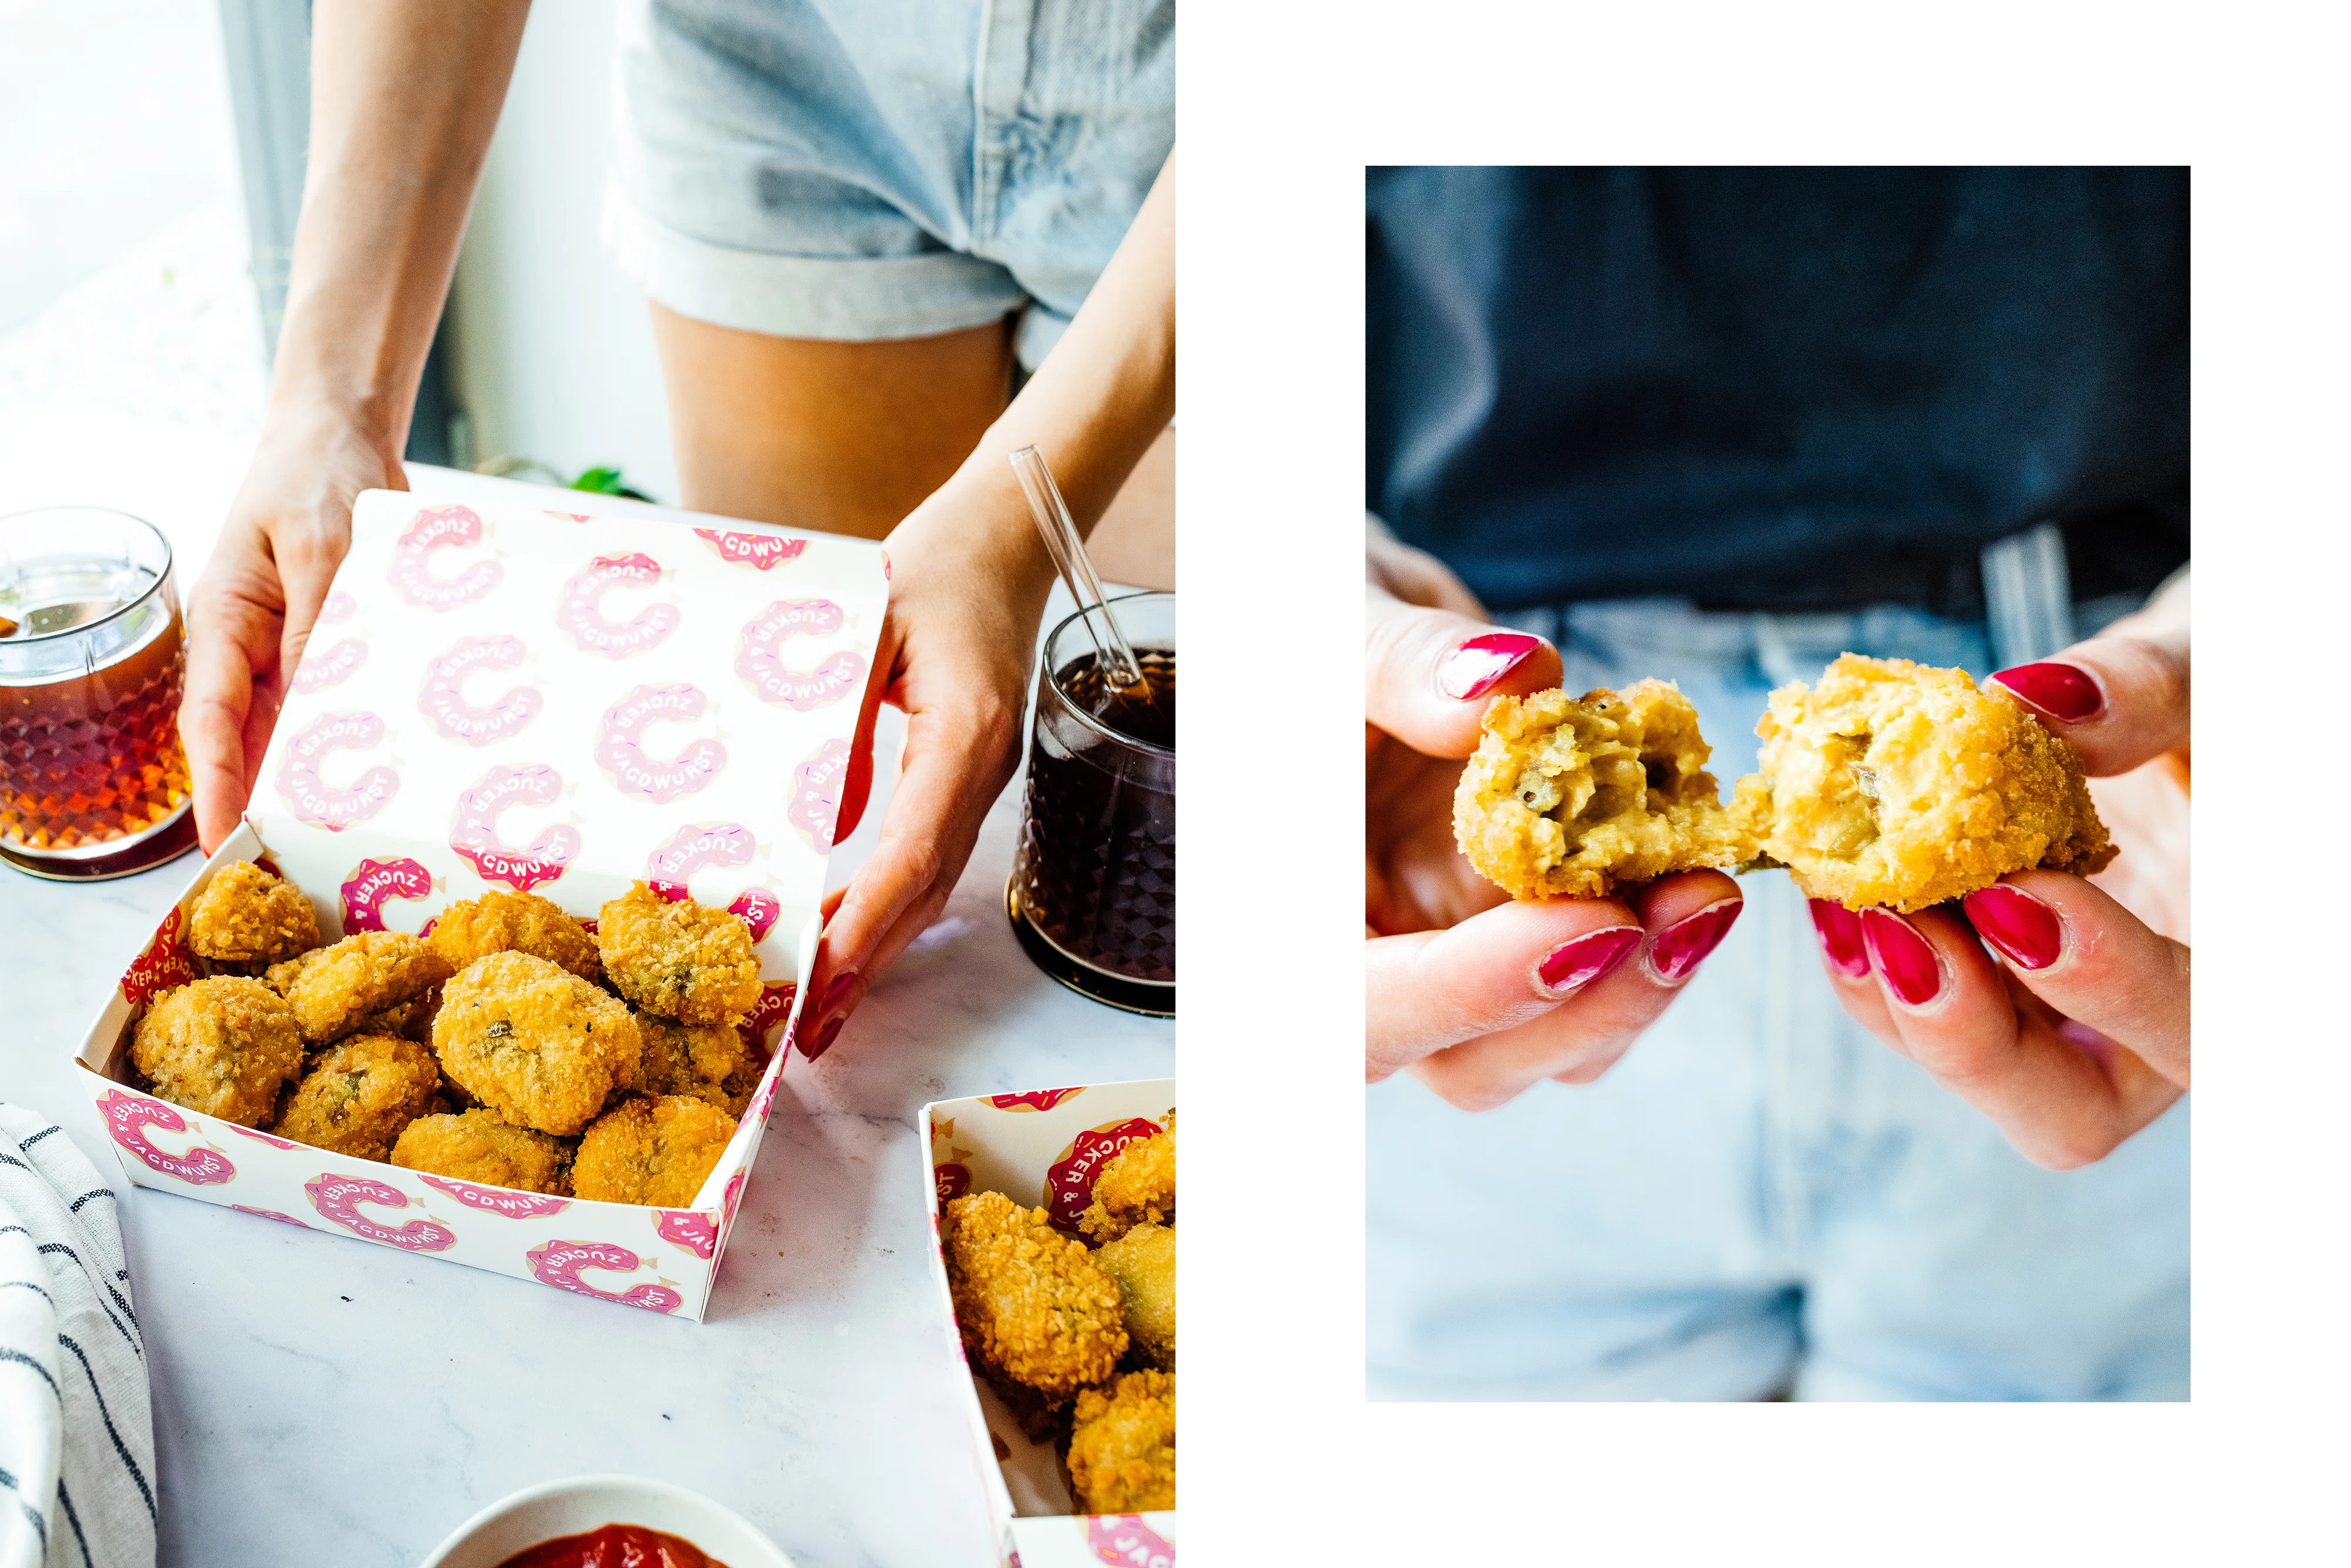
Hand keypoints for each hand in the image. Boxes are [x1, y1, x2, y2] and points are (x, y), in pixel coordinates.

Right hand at [182, 412, 403, 850]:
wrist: (343, 439)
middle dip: (267, 805)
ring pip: (297, 733)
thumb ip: (320, 623)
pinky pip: (341, 704)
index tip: (225, 841)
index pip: (210, 721)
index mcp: (224, 622)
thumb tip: (319, 698)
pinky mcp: (335, 648)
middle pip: (251, 742)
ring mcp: (293, 652)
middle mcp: (252, 648)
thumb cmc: (319, 479)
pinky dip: (356, 741)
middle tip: (294, 868)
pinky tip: (384, 783)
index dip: (218, 786)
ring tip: (340, 845)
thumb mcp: (320, 547)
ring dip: (315, 783)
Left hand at [795, 474, 1053, 1058]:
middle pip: (925, 888)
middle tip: (810, 1028)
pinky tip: (839, 930)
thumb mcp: (868, 625)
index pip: (914, 848)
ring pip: (928, 884)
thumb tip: (817, 821)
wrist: (1001, 535)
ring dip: (875, 945)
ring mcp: (978, 776)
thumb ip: (840, 718)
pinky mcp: (964, 774)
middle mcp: (979, 768)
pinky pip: (924, 855)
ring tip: (819, 1007)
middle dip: (867, 962)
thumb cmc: (933, 565)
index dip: (869, 915)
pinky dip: (882, 903)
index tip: (824, 970)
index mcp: (961, 733)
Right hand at [1364, 522, 1744, 1110]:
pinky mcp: (1517, 945)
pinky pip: (1599, 983)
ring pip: (1549, 1044)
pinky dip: (1657, 937)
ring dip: (1642, 981)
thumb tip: (1507, 679)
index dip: (1470, 991)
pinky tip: (1693, 856)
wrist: (1343, 644)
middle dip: (1591, 1003)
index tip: (1591, 924)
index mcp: (1275, 916)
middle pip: (1470, 1065)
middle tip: (1692, 902)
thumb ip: (1398, 661)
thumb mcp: (1326, 622)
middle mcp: (1363, 973)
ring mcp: (1447, 969)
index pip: (1358, 1008)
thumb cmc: (1307, 640)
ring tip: (1705, 882)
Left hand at [1809, 573, 2190, 1167]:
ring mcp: (2062, 1020)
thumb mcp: (2206, 674)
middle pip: (2072, 1113)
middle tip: (1902, 932)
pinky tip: (1829, 890)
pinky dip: (1866, 961)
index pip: (2196, 1028)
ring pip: (1976, 1071)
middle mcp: (2153, 1026)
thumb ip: (2145, 694)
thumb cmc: (2213, 701)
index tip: (2017, 897)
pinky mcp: (1988, 990)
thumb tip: (2034, 700)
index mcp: (2240, 965)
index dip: (2107, 985)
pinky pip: (1916, 1012)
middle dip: (1972, 1040)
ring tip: (1849, 899)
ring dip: (1899, 999)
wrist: (2179, 708)